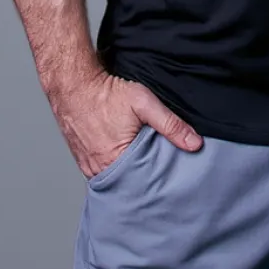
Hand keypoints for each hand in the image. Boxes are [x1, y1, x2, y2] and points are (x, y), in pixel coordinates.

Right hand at [50, 67, 203, 177]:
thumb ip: (171, 124)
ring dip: (128, 176)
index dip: (158, 183)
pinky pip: (102, 173)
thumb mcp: (144, 103)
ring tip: (145, 171)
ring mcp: (88, 166)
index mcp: (115, 161)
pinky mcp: (82, 160)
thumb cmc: (106, 93)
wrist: (73, 84)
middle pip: (128, 184)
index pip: (143, 184)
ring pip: (115, 179)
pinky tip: (125, 162)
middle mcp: (98, 169)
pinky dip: (115, 169)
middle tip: (161, 179)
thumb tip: (195, 143)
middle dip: (144, 182)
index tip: (171, 182)